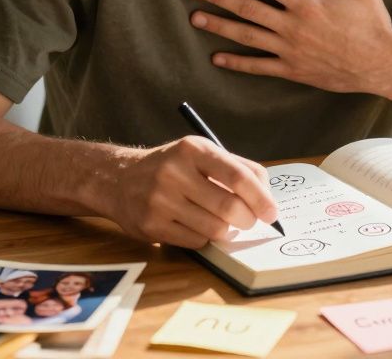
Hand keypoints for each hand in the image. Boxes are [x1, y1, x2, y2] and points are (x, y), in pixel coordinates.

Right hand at [104, 136, 277, 248]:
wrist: (119, 179)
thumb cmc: (171, 166)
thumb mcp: (200, 153)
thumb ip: (237, 167)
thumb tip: (268, 195)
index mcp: (193, 149)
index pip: (237, 175)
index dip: (260, 197)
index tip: (272, 213)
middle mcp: (174, 172)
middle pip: (229, 207)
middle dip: (247, 219)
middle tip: (249, 221)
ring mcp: (160, 200)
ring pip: (214, 228)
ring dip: (226, 230)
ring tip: (222, 222)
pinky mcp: (152, 226)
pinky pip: (196, 242)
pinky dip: (205, 238)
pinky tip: (197, 226)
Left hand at [189, 0, 391, 95]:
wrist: (381, 64)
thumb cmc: (373, 24)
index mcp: (306, 3)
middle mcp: (292, 26)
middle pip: (247, 8)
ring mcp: (290, 50)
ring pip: (247, 36)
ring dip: (219, 26)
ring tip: (196, 18)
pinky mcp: (292, 70)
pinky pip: (259, 67)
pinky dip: (236, 63)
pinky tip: (217, 58)